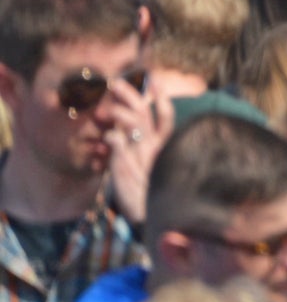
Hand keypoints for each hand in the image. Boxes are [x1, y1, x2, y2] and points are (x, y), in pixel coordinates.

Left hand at [104, 79, 172, 224]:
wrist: (152, 222)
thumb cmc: (149, 196)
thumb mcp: (145, 171)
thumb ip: (137, 151)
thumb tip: (119, 132)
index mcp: (164, 147)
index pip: (165, 116)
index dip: (160, 97)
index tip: (153, 80)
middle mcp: (155, 148)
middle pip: (146, 114)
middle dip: (132, 96)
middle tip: (116, 83)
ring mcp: (142, 156)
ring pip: (135, 124)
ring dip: (120, 111)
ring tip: (107, 107)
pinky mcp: (126, 167)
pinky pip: (118, 143)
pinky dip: (112, 136)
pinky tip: (107, 135)